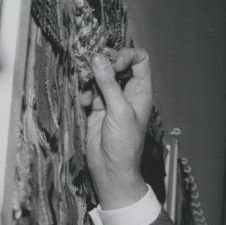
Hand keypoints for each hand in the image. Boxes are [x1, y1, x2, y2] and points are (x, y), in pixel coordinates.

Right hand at [81, 47, 151, 208]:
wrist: (111, 169)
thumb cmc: (124, 145)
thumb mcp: (119, 111)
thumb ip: (108, 83)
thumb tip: (98, 57)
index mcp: (141, 91)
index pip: (140, 59)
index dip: (127, 55)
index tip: (114, 63)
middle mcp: (127, 92)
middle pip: (117, 63)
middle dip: (104, 63)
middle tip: (93, 67)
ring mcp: (112, 99)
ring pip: (100, 75)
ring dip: (90, 78)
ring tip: (87, 88)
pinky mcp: (97, 107)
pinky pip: (89, 90)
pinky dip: (84, 92)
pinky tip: (84, 102)